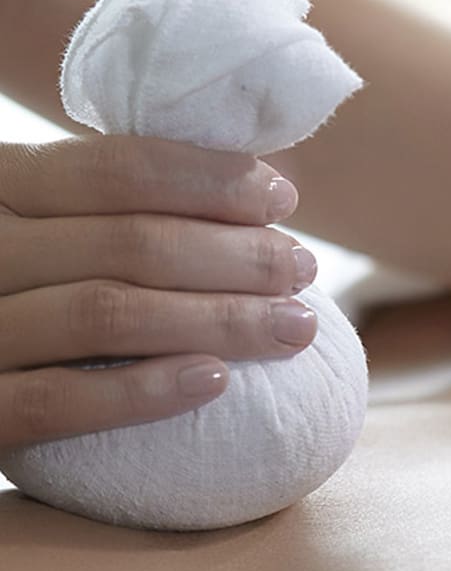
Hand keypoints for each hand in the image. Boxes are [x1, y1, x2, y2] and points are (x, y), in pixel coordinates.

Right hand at [0, 136, 318, 449]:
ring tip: (293, 326)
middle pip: (127, 243)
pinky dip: (143, 390)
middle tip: (302, 270)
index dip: (209, 181)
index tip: (282, 200)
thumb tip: (256, 187)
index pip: (111, 169)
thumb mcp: (47, 232)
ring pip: (105, 313)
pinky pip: (60, 400)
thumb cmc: (22, 296)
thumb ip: (112, 209)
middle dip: (235, 254)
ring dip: (218, 320)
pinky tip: (217, 380)